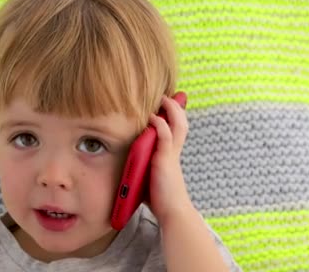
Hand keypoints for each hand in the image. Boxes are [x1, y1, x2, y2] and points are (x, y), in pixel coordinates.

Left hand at [147, 94, 193, 223]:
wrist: (172, 211)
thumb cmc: (160, 198)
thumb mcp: (149, 176)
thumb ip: (142, 167)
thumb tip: (127, 168)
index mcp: (171, 154)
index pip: (175, 129)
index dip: (173, 116)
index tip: (168, 104)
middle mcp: (173, 151)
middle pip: (181, 122)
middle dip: (176, 107)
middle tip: (169, 96)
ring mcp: (171, 154)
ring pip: (178, 125)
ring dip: (171, 110)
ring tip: (164, 99)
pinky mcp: (166, 159)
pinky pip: (165, 136)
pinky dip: (160, 124)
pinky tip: (153, 117)